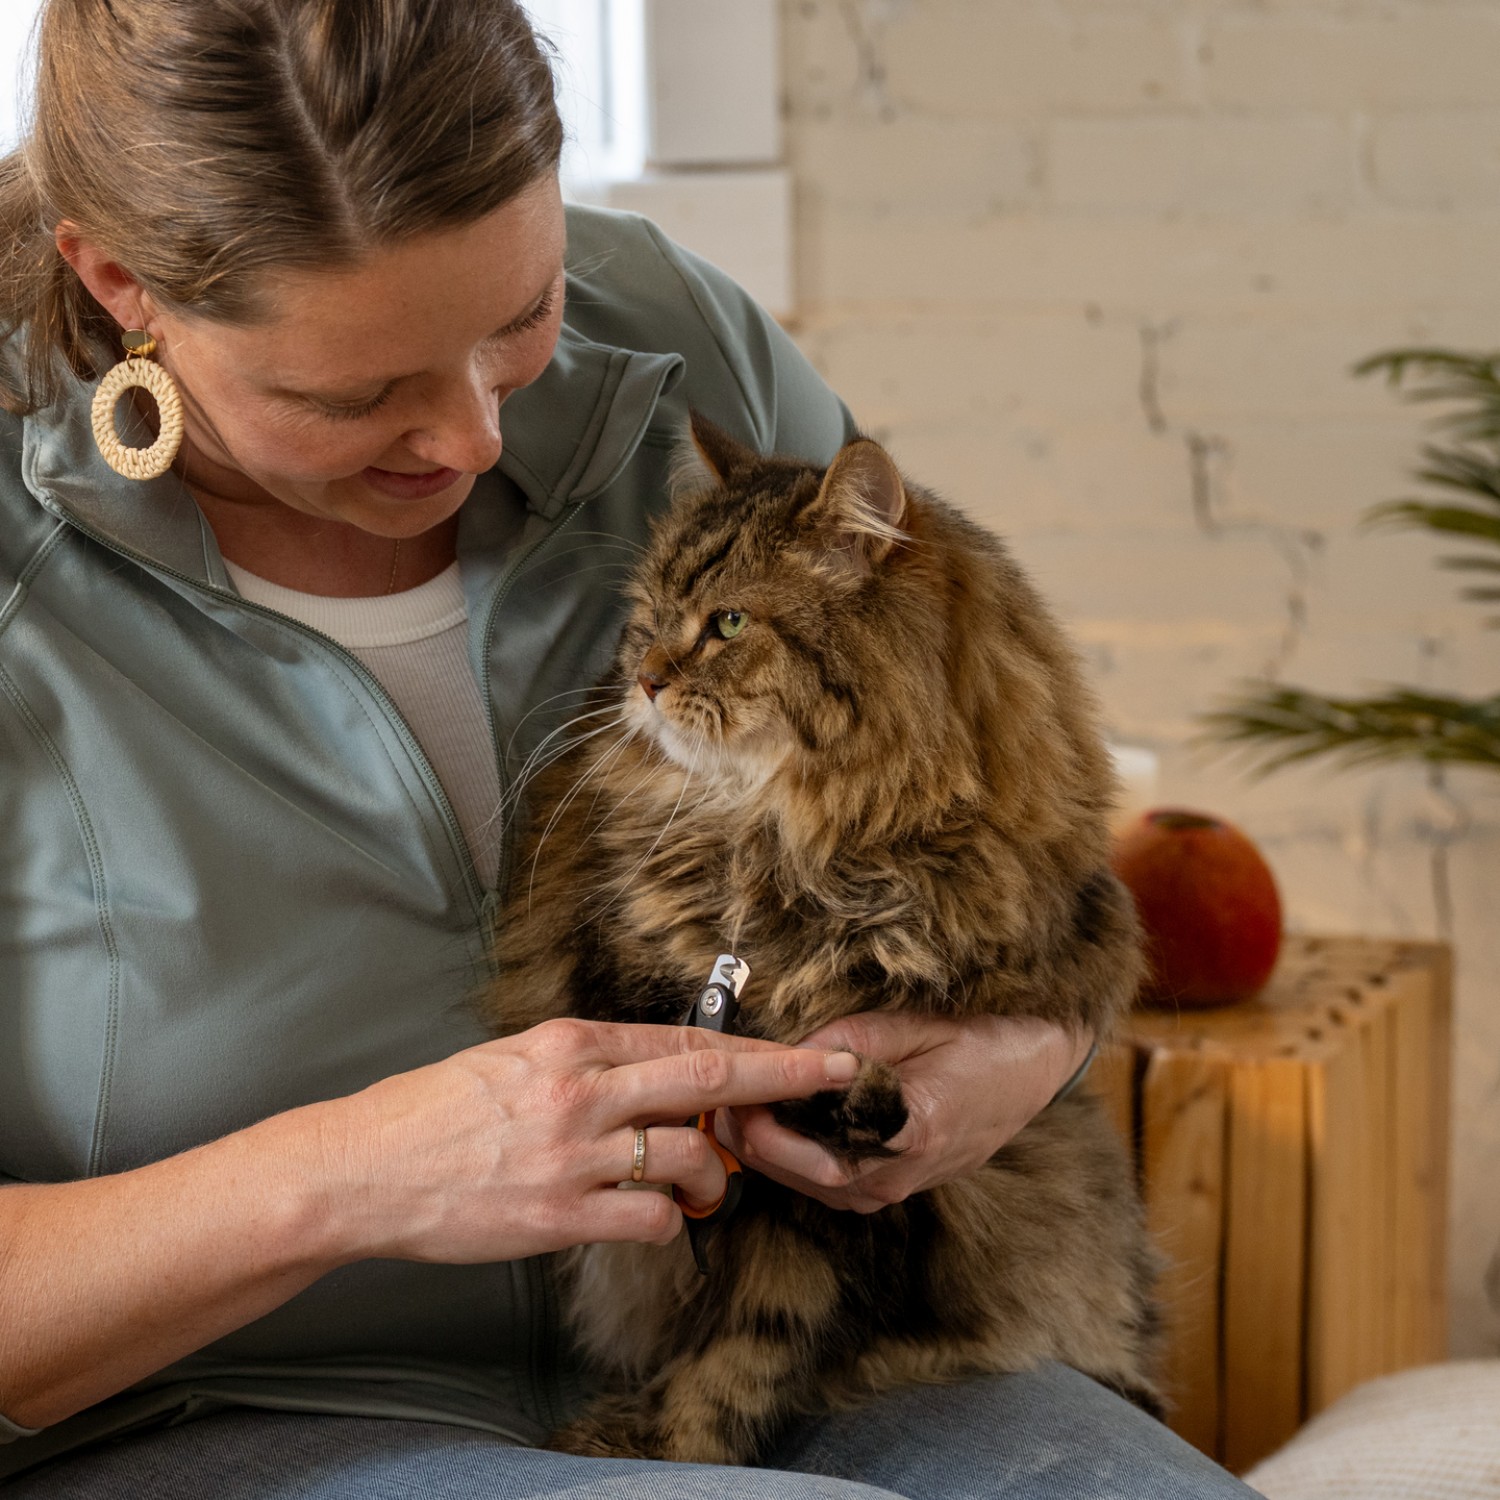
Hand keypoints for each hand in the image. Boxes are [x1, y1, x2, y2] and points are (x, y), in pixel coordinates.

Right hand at [319, 1018, 860, 1262]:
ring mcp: (574, 1154)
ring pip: (689, 1155)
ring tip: (712, 1187)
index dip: (752, 1047)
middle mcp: (582, 1090)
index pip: (683, 1040)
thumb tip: (650, 1065)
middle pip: (708, 1078)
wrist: (363, 1169)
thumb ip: (584, 1059)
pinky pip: (649, 1218)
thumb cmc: (432, 1111)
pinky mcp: (559, 1215)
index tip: (803, 1049)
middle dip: (783, 1077)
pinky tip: (661, 1219)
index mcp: (570, 1043)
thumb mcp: (510, 1058)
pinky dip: (669, 1220)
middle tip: (834, 1077)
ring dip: (717, 1175)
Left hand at [716, 1013, 1091, 1213]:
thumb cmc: (979, 1037)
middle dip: (747, 1130)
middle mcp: (892, 1178)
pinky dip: (789, 1154)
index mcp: (904, 1137)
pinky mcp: (887, 1188)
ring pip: (801, 1181)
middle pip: (792, 1169)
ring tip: (729, 1098)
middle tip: (711, 1089)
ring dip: (763, 1145)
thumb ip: (841, 1042)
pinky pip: (822, 1180)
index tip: (724, 1081)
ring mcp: (890, 1192)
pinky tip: (770, 1119)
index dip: (756, 1113)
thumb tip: (776, 1051)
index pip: (803, 1140)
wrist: (1032, 1066)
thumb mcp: (908, 1024)